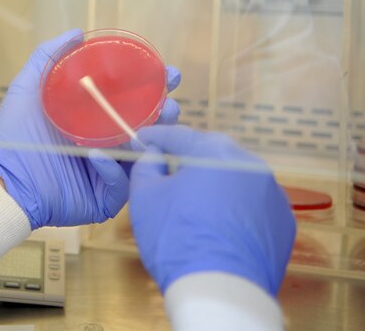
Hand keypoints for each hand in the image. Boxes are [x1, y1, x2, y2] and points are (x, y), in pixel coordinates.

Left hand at [0, 30, 180, 229]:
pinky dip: (113, 169)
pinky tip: (97, 155)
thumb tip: (77, 33)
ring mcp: (108, 172)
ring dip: (154, 141)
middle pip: (149, 128)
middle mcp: (108, 144)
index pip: (135, 102)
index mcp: (96, 119)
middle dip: (166, 114)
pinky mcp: (104, 199)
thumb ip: (48, 57)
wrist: (3, 176)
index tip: (168, 74)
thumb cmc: (14, 132)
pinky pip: (121, 184)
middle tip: (170, 103)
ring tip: (155, 125)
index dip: (155, 87)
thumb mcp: (29, 87)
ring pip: (144, 157)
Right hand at [129, 125, 295, 296]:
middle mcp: (251, 165)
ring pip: (236, 179)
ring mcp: (272, 194)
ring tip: (194, 201)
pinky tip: (218, 224)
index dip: (156, 137)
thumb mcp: (145, 196)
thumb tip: (155, 155)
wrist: (220, 291)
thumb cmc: (177, 239)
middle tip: (167, 167)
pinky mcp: (284, 222)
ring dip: (215, 184)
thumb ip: (147, 165)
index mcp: (216, 152)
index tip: (142, 140)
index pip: (180, 136)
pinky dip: (235, 208)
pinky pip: (253, 205)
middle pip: (213, 154)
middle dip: (189, 158)